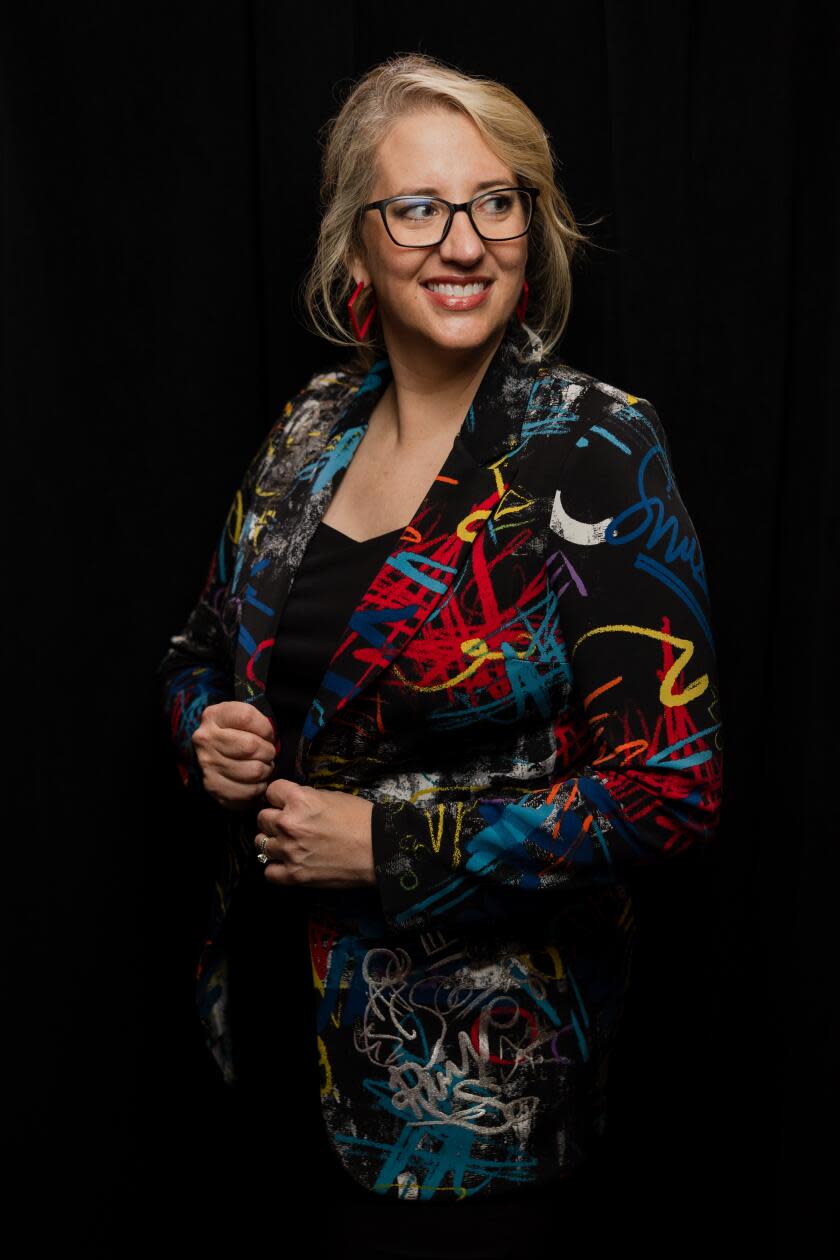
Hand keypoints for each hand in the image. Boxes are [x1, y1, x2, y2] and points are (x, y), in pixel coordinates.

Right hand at [191, 700, 276, 810]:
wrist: (213, 752)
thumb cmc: (237, 733)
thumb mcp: (243, 717)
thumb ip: (258, 722)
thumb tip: (274, 742)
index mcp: (214, 716)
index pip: (247, 718)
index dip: (266, 728)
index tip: (268, 735)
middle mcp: (206, 739)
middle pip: (250, 746)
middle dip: (268, 752)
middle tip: (268, 754)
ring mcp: (207, 764)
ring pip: (253, 771)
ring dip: (266, 771)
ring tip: (263, 767)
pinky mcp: (212, 786)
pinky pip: (247, 792)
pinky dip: (258, 788)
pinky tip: (256, 781)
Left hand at [255, 779, 374, 888]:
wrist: (379, 850)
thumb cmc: (361, 820)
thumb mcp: (332, 796)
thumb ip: (306, 798)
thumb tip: (292, 803)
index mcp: (299, 800)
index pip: (271, 791)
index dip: (280, 797)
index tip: (286, 803)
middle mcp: (288, 824)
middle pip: (262, 818)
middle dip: (274, 819)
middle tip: (289, 825)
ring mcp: (289, 851)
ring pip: (260, 843)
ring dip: (273, 842)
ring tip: (288, 844)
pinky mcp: (294, 875)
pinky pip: (268, 871)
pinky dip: (276, 868)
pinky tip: (287, 863)